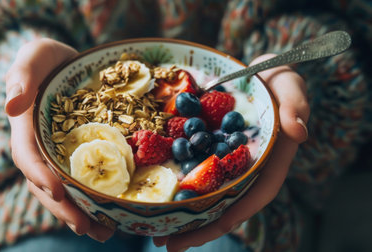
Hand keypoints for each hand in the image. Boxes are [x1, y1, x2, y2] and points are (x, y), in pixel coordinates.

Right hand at [5, 38, 114, 241]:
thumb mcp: (33, 56)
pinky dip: (94, 200)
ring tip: (104, 232)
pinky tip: (113, 214)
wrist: (63, 65)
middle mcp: (40, 148)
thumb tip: (11, 105)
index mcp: (25, 128)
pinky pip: (82, 181)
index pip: (28, 157)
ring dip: (81, 213)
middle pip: (46, 184)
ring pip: (64, 190)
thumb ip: (21, 75)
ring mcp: (58, 155)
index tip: (59, 191)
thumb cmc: (46, 59)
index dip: (40, 176)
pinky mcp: (77, 155)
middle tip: (87, 227)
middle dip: (64, 208)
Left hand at [153, 54, 309, 251]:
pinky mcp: (208, 148)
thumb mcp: (292, 89)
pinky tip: (154, 190)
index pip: (252, 198)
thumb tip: (298, 132)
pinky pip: (191, 168)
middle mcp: (244, 168)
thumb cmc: (280, 82)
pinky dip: (174, 182)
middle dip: (196, 226)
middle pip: (223, 204)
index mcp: (267, 164)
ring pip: (204, 192)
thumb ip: (296, 108)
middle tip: (165, 243)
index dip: (229, 218)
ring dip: (181, 211)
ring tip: (152, 229)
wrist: (258, 71)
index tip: (202, 234)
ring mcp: (223, 160)